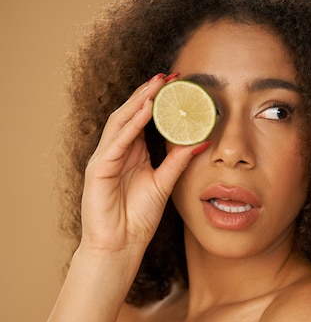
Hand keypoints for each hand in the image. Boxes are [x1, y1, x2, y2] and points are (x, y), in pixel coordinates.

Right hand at [79, 74, 200, 260]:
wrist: (120, 246)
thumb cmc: (137, 217)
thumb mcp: (164, 183)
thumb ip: (178, 161)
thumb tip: (201, 141)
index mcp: (132, 152)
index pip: (144, 119)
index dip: (159, 101)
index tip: (178, 84)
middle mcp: (117, 151)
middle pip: (131, 114)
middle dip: (149, 93)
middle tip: (168, 75)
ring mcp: (105, 158)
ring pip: (121, 122)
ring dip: (139, 101)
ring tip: (157, 85)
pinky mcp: (98, 169)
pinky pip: (116, 142)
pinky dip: (131, 125)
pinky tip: (145, 111)